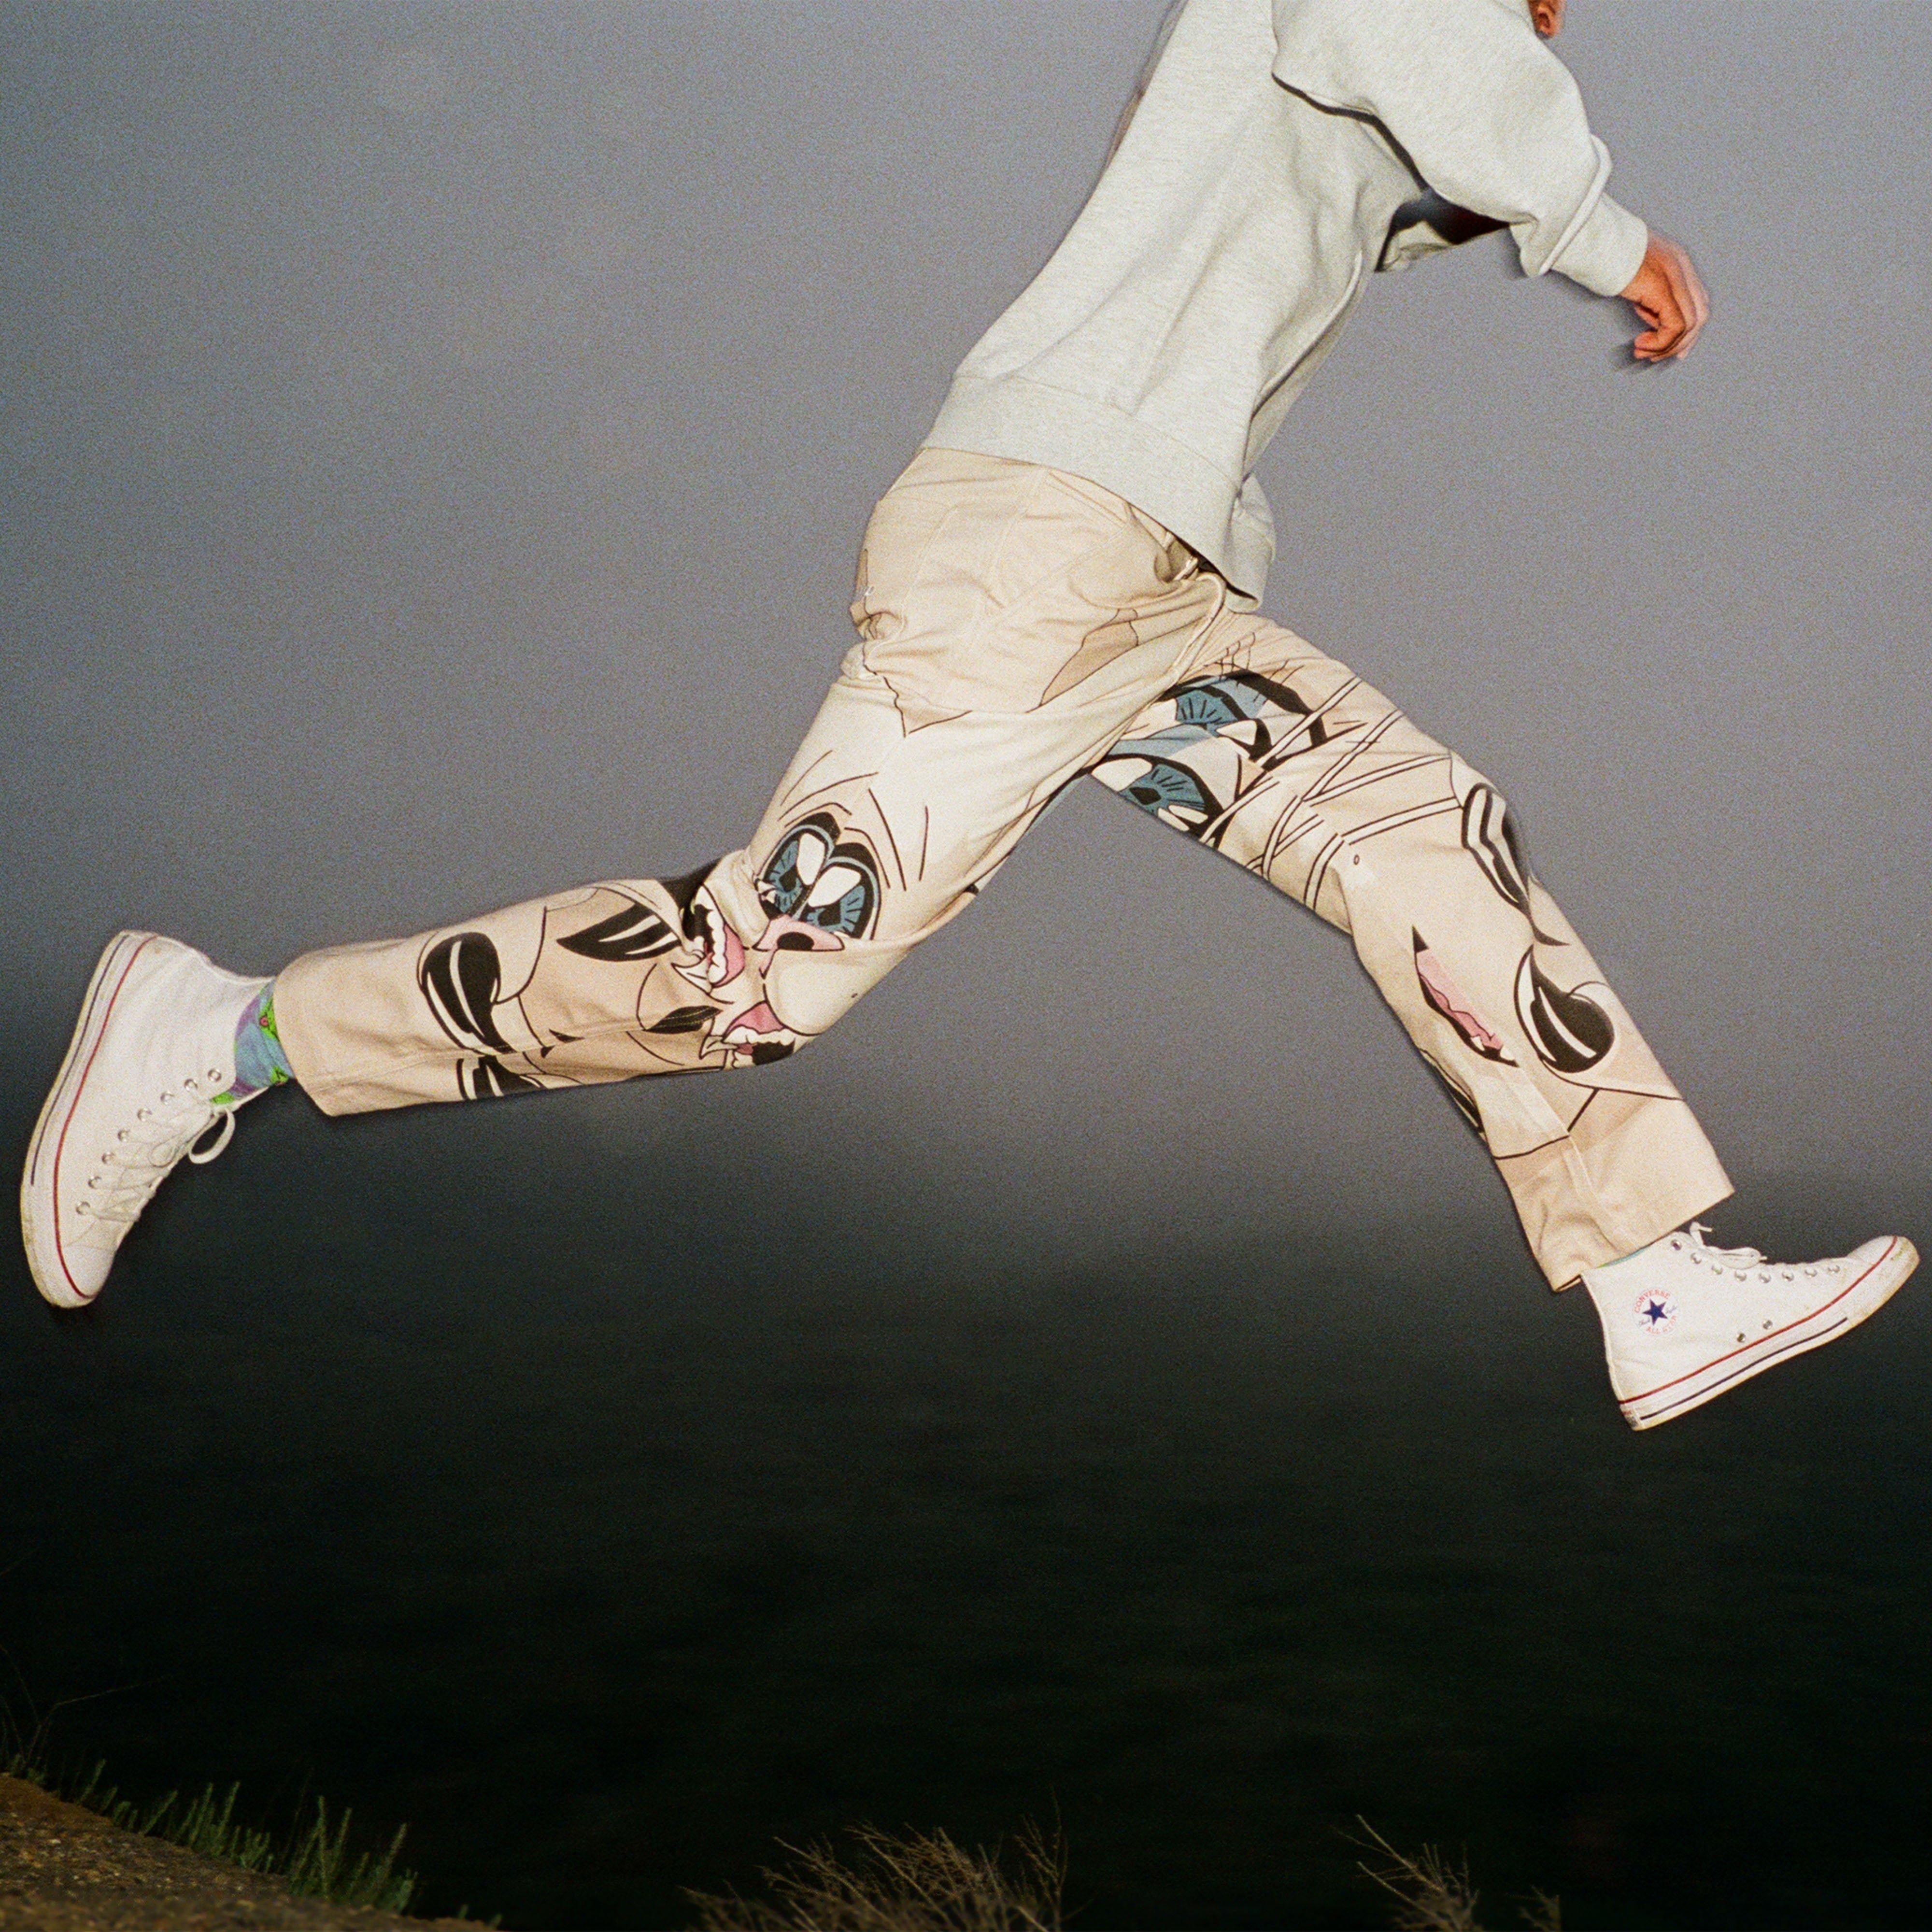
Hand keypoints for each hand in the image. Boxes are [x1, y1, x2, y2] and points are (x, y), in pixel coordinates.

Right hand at [1619, 233, 1708, 362]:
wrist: (1595, 241)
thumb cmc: (1606, 256)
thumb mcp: (1636, 277)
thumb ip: (1650, 295)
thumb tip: (1653, 319)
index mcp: (1677, 261)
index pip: (1697, 301)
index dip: (1688, 331)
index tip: (1672, 349)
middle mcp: (1682, 267)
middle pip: (1700, 315)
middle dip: (1681, 343)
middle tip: (1655, 356)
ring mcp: (1675, 276)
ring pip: (1690, 324)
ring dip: (1666, 346)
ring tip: (1643, 350)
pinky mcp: (1662, 287)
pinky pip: (1675, 325)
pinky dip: (1660, 342)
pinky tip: (1640, 343)